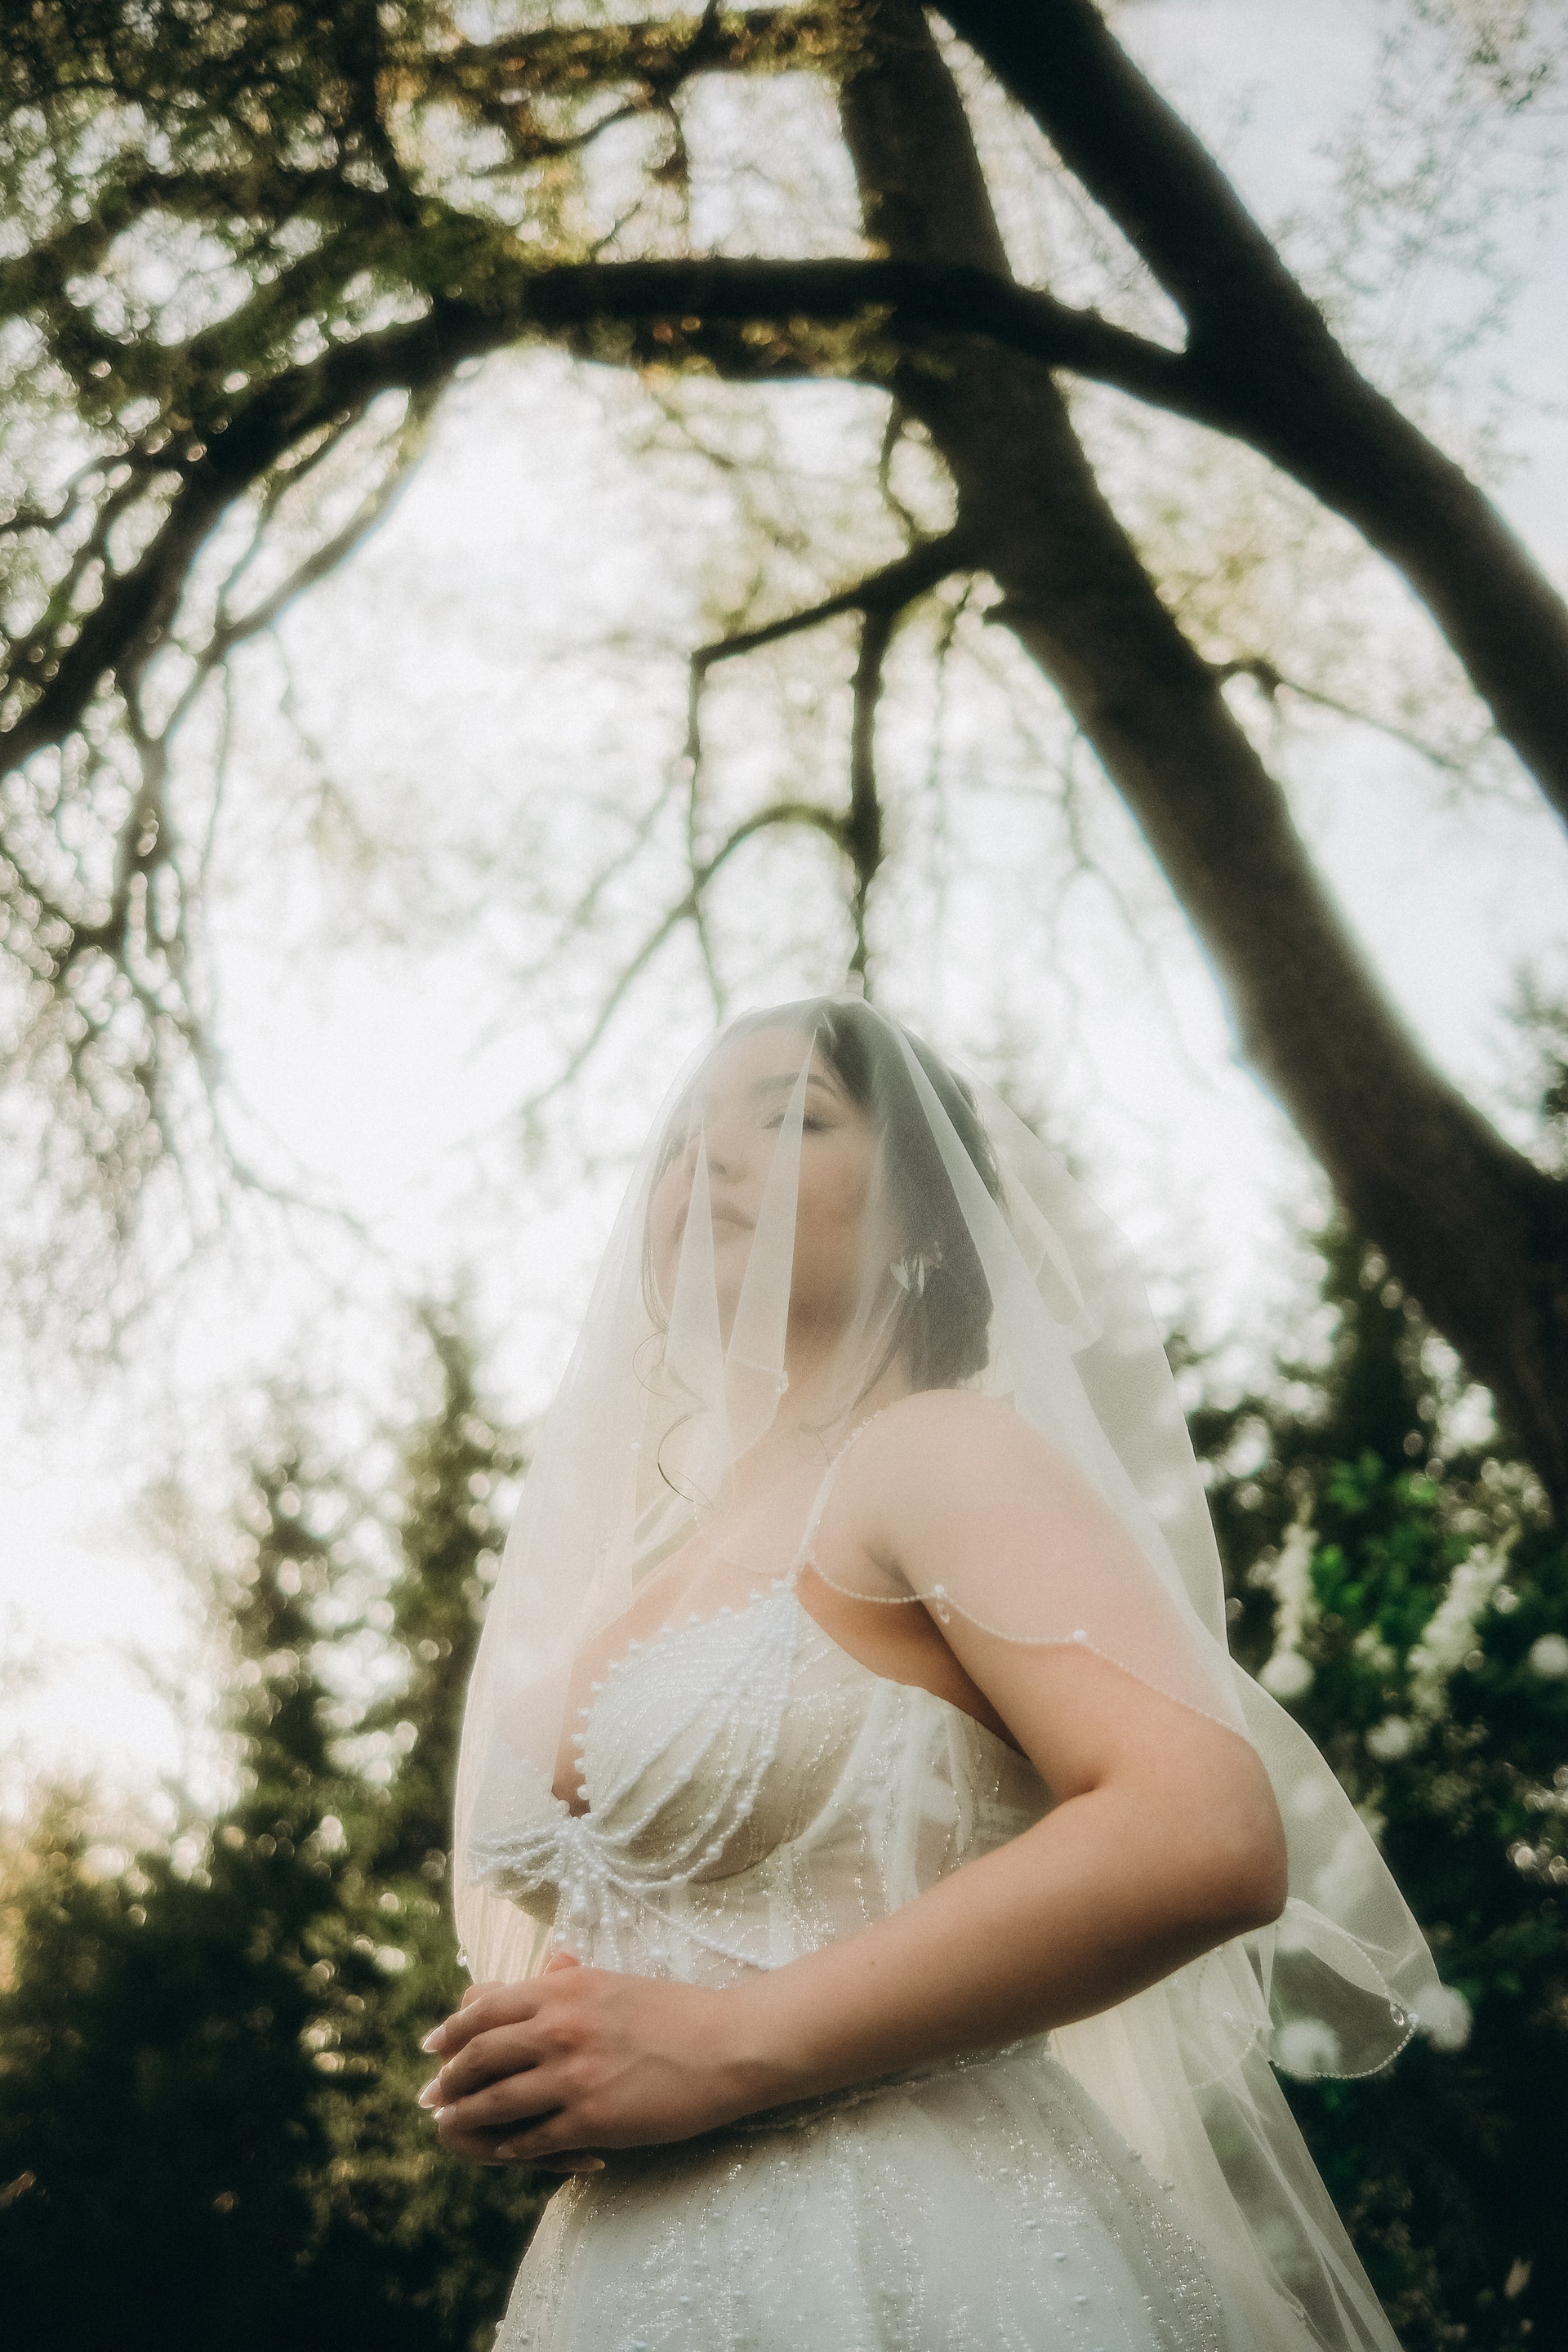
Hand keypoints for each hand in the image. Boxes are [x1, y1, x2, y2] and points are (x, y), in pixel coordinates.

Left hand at [417, 1951, 760, 2169]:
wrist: (726, 2045)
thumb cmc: (672, 2011)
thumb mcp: (609, 1981)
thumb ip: (561, 1982)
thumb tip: (522, 1975)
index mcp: (564, 1987)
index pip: (484, 2007)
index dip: (451, 2030)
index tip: (433, 2046)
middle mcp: (560, 2028)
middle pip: (479, 2056)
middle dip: (448, 2078)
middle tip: (431, 2095)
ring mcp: (573, 2077)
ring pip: (496, 2101)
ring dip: (466, 2116)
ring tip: (449, 2125)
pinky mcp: (592, 2120)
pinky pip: (533, 2139)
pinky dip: (510, 2147)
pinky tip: (502, 2150)